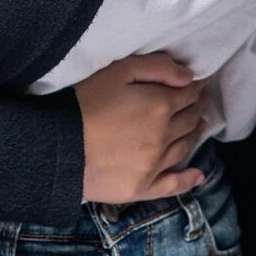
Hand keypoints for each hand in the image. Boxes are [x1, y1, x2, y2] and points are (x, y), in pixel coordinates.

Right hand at [73, 51, 212, 203]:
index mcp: (160, 106)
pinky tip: (198, 175)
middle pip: (189, 120)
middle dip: (195, 109)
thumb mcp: (119, 70)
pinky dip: (188, 179)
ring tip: (197, 127)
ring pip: (184, 147)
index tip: (195, 86)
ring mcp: (153, 165)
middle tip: (197, 104)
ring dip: (194, 135)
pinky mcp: (140, 188)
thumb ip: (157, 68)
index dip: (194, 88)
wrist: (57, 145)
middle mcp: (163, 137)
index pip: (188, 95)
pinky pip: (173, 185)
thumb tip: (189, 77)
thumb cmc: (84, 101)